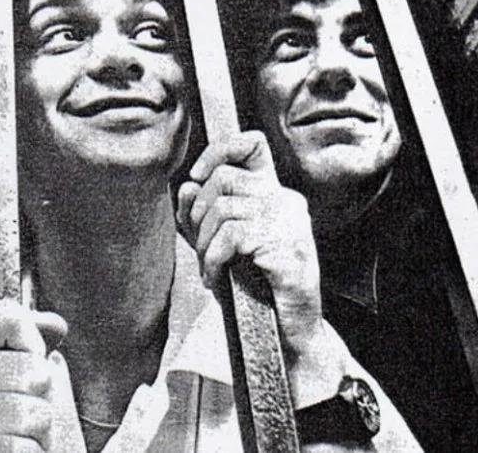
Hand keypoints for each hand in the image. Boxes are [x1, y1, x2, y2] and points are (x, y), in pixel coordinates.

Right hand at [0, 298, 66, 451]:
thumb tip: (56, 325)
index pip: (9, 317)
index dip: (28, 336)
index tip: (21, 353)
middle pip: (34, 371)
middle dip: (34, 391)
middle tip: (13, 400)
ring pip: (37, 416)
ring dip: (33, 428)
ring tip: (6, 428)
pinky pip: (26, 451)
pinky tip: (0, 449)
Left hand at [176, 131, 321, 355]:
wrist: (286, 332)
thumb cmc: (253, 288)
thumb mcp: (218, 245)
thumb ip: (201, 215)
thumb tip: (187, 186)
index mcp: (273, 194)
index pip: (252, 144)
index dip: (219, 151)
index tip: (197, 177)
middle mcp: (286, 201)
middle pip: (224, 178)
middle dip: (199, 214)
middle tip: (202, 248)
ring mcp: (290, 222)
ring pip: (224, 208)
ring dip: (204, 242)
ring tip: (211, 267)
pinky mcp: (288, 246)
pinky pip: (231, 237)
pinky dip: (213, 260)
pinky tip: (217, 278)